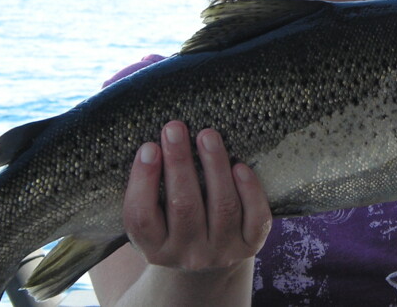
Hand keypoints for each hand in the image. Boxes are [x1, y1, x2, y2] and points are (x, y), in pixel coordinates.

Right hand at [122, 121, 272, 275]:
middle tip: (175, 128)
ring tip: (207, 135)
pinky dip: (249, 190)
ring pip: (222, 206)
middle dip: (179, 162)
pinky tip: (240, 166)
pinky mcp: (250, 246)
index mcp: (155, 249)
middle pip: (184, 206)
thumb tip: (153, 143)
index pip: (141, 217)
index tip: (149, 147)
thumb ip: (149, 189)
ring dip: (215, 166)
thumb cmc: (175, 226)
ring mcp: (222, 252)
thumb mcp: (154, 218)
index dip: (143, 181)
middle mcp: (189, 255)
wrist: (208, 267)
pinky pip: (255, 218)